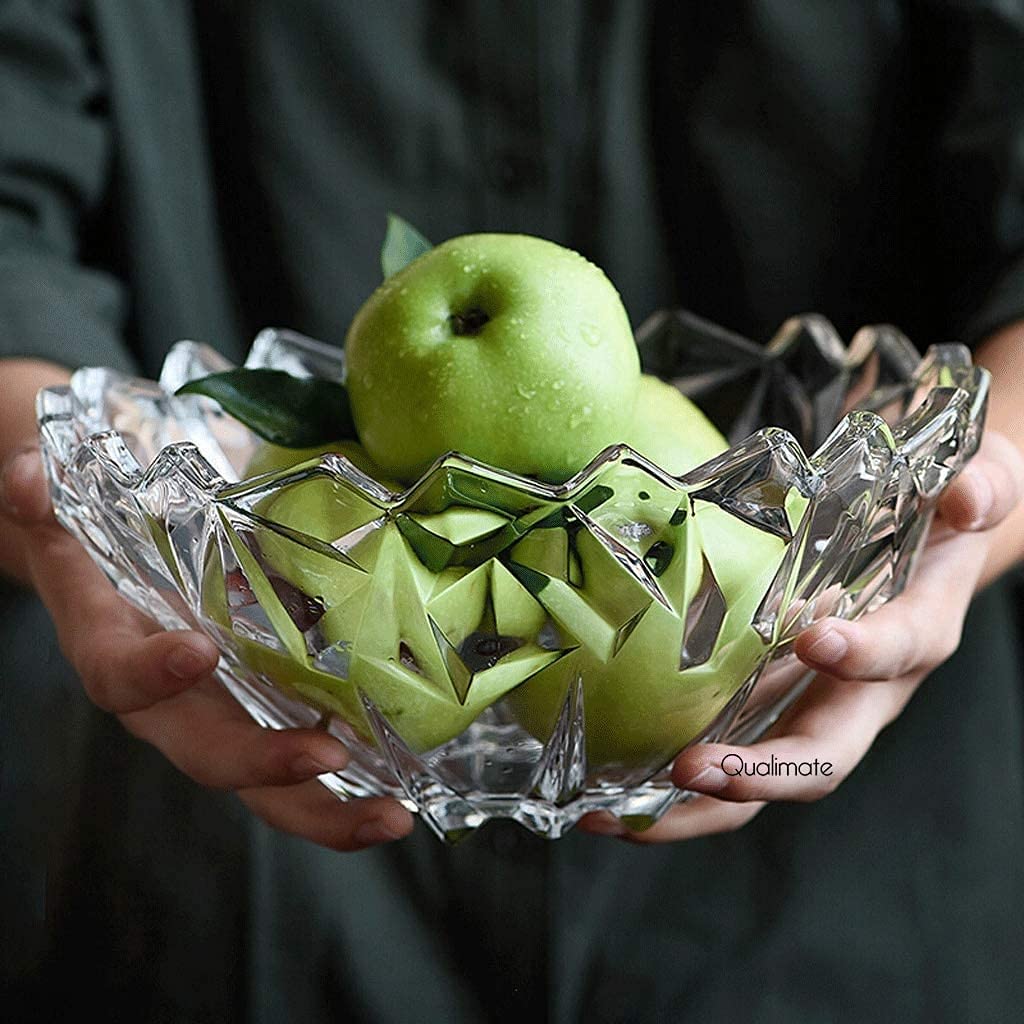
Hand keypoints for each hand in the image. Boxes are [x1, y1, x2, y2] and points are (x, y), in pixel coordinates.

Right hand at [0, 445, 414, 850]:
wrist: (93, 546)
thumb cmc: (87, 520)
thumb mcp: (56, 497)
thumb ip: (37, 487)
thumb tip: (21, 477)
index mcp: (111, 641)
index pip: (115, 671)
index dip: (148, 672)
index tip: (195, 652)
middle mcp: (163, 695)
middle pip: (201, 750)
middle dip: (261, 763)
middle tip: (327, 758)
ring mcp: (212, 707)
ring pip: (257, 781)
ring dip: (322, 806)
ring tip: (390, 818)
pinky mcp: (255, 705)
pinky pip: (293, 757)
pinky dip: (344, 784)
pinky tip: (400, 793)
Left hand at [580, 429, 1023, 842]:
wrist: (927, 543)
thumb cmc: (943, 514)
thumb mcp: (977, 486)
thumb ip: (979, 490)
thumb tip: (963, 498)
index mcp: (919, 635)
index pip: (902, 652)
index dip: (867, 653)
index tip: (819, 640)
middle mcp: (866, 690)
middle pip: (822, 757)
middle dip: (761, 774)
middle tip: (692, 771)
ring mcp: (813, 703)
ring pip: (762, 777)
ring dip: (693, 803)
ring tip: (613, 816)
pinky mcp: (770, 701)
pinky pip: (729, 749)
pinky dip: (673, 780)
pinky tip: (607, 789)